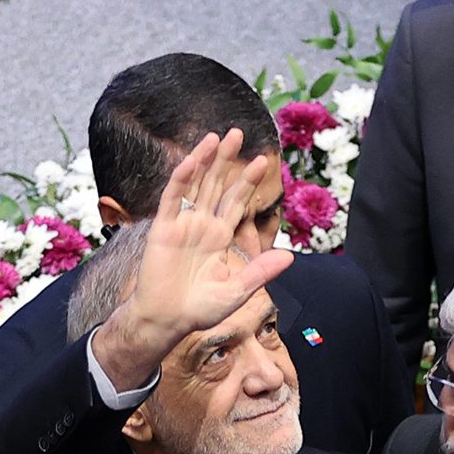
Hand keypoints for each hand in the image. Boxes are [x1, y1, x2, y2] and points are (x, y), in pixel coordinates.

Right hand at [92, 129, 291, 390]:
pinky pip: (172, 199)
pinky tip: (191, 160)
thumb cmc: (200, 309)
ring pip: (195, 185)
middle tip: (237, 132)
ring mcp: (182, 224)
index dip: (247, 182)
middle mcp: (202, 225)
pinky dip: (181, 179)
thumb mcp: (237, 292)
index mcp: (220, 236)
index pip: (236, 202)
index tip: (263, 160)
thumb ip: (260, 272)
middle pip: (216, 185)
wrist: (168, 320)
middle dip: (226, 160)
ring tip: (216, 136)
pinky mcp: (163, 229)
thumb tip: (290, 256)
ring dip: (204, 161)